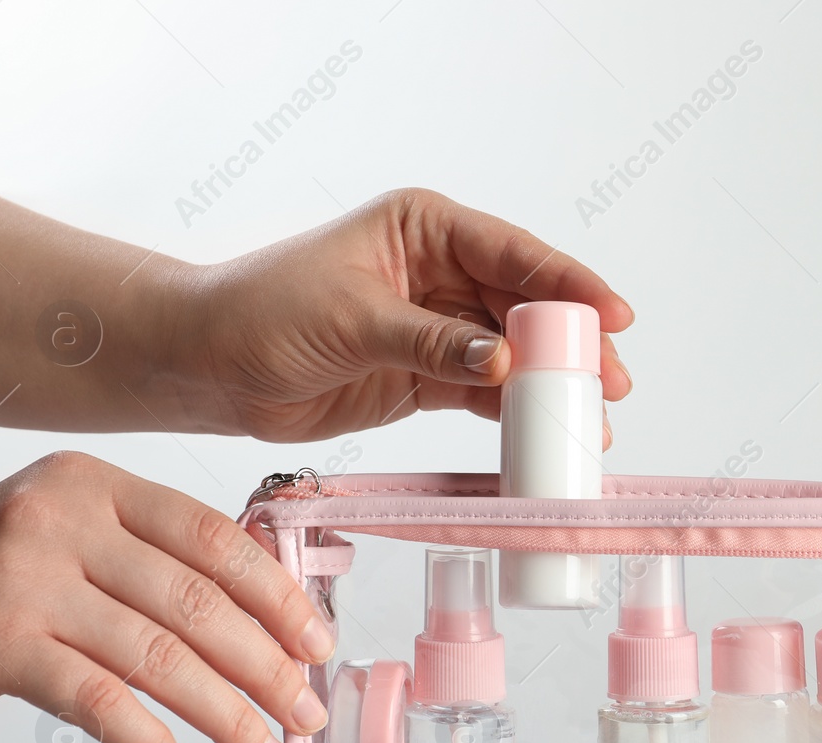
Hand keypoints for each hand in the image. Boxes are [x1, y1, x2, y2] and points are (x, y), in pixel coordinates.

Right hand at [0, 451, 334, 742]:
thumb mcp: (68, 539)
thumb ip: (152, 562)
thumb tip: (267, 622)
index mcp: (96, 485)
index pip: (213, 538)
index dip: (278, 597)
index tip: (318, 644)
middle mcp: (60, 519)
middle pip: (197, 603)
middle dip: (267, 669)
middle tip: (306, 715)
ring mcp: (21, 578)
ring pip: (159, 658)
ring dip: (228, 718)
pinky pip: (97, 701)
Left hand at [168, 189, 633, 444]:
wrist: (208, 366)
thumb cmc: (261, 311)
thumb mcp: (351, 319)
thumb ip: (431, 341)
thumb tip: (502, 358)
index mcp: (424, 229)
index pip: (512, 254)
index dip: (568, 284)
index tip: (612, 314)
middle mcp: (438, 273)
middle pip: (524, 307)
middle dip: (570, 344)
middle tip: (611, 380)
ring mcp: (435, 327)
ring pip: (511, 354)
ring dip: (548, 386)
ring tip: (591, 419)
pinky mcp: (425, 376)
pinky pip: (483, 393)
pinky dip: (513, 415)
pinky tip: (542, 434)